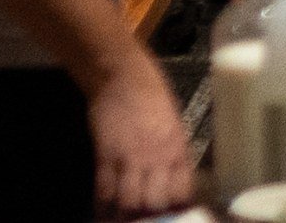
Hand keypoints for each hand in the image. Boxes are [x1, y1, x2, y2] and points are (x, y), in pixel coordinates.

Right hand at [88, 48, 193, 217]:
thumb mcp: (174, 125)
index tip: (174, 218)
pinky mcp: (105, 157)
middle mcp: (156, 156)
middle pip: (153, 203)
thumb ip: (174, 157)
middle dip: (150, 219)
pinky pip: (104, 193)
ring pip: (128, 203)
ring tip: (126, 222)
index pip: (181, 191)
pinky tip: (105, 216)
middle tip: (147, 222)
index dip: (177, 210)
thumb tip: (175, 186)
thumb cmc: (153, 97)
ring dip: (126, 218)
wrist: (123, 77)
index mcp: (178, 148)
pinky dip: (104, 209)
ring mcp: (129, 158)